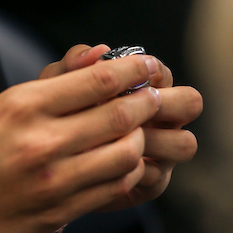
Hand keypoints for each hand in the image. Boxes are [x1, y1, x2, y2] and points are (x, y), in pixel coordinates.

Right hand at [0, 51, 160, 232]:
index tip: (148, 64)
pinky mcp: (58, 214)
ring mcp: (53, 182)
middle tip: (156, 95)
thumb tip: (99, 57)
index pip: (98, 81)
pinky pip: (112, 189)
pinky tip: (122, 162)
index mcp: (22, 106)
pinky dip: (127, 171)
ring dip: (140, 139)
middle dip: (147, 102)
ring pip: (125, 154)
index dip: (133, 69)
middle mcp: (41, 142)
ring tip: (137, 130)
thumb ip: (48, 86)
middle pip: (120, 116)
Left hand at [54, 44, 201, 210]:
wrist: (43, 164)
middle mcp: (159, 117)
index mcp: (142, 87)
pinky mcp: (150, 183)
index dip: (150, 73)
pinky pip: (158, 176)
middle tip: (137, 107)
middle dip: (168, 103)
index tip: (125, 79)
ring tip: (120, 138)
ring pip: (184, 143)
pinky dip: (136, 168)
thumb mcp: (54, 87)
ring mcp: (160, 151)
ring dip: (157, 139)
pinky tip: (108, 164)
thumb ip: (72, 66)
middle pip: (190, 103)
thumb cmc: (52, 115)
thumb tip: (99, 50)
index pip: (162, 73)